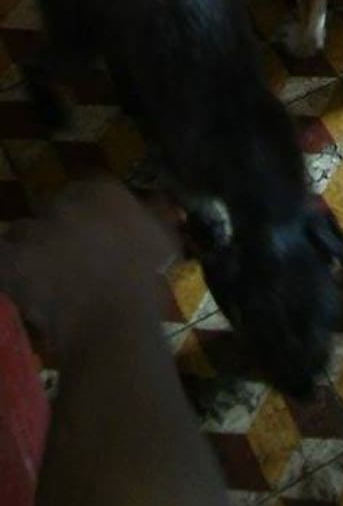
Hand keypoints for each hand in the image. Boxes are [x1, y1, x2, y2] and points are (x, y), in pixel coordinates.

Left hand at [0, 176, 178, 352]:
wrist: (112, 318)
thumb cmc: (143, 278)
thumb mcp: (164, 239)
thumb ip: (155, 213)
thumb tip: (154, 201)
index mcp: (102, 190)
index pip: (87, 187)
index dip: (88, 210)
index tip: (92, 231)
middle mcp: (65, 201)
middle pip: (53, 205)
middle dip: (58, 226)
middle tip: (67, 253)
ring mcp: (35, 228)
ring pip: (23, 229)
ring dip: (29, 246)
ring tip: (40, 270)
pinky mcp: (12, 259)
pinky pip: (2, 257)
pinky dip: (7, 266)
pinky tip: (18, 277)